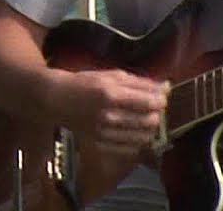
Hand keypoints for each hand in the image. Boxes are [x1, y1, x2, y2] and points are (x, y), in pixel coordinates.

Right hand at [51, 68, 168, 159]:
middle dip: (156, 115)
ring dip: (148, 128)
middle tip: (149, 109)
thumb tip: (165, 87)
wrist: (57, 99)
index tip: (159, 98)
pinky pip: (130, 148)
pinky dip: (136, 140)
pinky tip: (131, 131)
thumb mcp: (111, 75)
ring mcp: (104, 132)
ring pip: (143, 137)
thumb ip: (139, 82)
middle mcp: (109, 116)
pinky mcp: (101, 143)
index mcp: (111, 94)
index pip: (150, 102)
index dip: (161, 101)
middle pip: (150, 121)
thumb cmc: (84, 82)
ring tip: (141, 119)